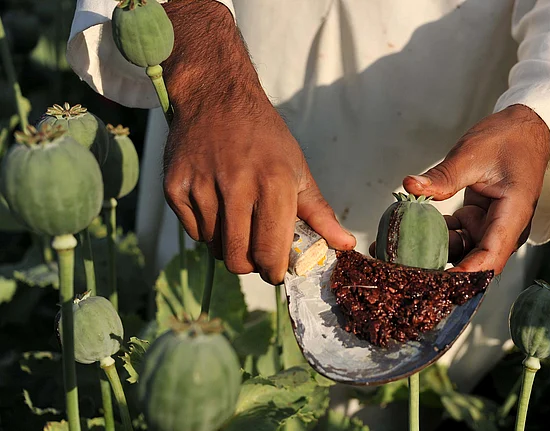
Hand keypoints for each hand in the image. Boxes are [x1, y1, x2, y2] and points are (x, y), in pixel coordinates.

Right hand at [159, 0, 354, 282]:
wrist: (216, 95)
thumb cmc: (265, 136)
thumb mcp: (298, 169)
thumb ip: (319, 213)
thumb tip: (345, 245)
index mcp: (274, 182)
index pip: (270, 251)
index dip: (274, 271)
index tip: (276, 270)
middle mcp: (237, 184)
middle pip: (238, 258)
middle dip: (250, 265)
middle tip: (256, 253)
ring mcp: (201, 185)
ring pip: (214, 247)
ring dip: (228, 244)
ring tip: (237, 219)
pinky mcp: (174, 185)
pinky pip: (192, 232)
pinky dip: (206, 229)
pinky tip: (216, 205)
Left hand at [402, 104, 549, 274]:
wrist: (525, 129)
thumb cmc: (508, 140)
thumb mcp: (472, 154)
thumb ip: (442, 176)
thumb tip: (409, 186)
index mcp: (512, 215)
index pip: (490, 257)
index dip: (465, 275)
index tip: (436, 283)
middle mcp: (504, 228)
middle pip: (475, 262)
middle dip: (443, 270)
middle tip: (407, 272)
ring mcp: (491, 226)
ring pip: (462, 252)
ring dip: (436, 253)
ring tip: (401, 253)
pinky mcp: (479, 220)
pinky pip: (457, 237)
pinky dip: (436, 236)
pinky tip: (411, 234)